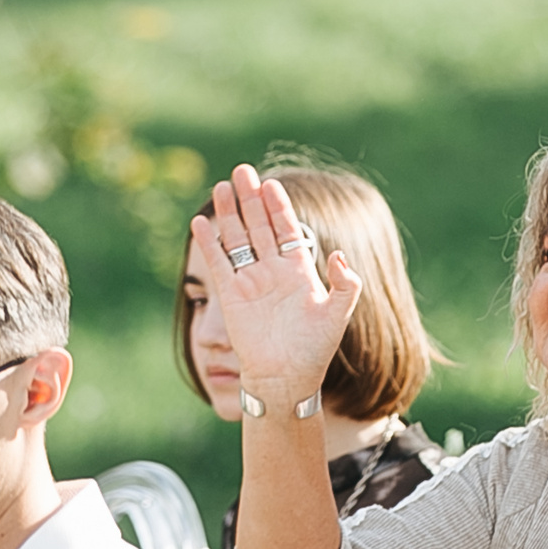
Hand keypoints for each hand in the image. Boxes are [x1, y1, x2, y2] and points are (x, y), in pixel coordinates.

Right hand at [191, 164, 362, 411]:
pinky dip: (209, 243)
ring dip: (229, 213)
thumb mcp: (338, 314)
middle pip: (259, 225)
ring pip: (237, 238)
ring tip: (222, 185)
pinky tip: (201, 221)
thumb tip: (340, 256)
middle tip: (242, 170)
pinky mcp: (231, 296)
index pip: (286, 228)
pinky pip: (218, 263)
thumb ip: (346, 284)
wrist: (286, 378)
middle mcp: (272, 270)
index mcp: (298, 270)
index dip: (278, 206)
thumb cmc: (314, 350)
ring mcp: (250, 281)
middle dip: (250, 198)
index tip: (271, 184)